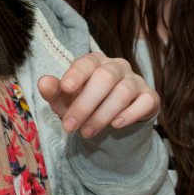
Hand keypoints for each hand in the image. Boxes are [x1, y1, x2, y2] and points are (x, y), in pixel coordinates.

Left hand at [38, 52, 158, 136]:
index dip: (77, 73)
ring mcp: (136, 81)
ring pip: (123, 92)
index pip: (88, 62)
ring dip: (102, 114)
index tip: (65, 88)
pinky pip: (144, 102)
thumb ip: (54, 92)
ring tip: (87, 132)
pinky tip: (115, 125)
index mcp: (96, 62)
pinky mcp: (150, 97)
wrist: (114, 120)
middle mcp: (118, 67)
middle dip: (85, 104)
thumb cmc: (86, 104)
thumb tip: (43, 81)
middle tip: (70, 126)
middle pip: (105, 78)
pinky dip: (129, 114)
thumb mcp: (66, 101)